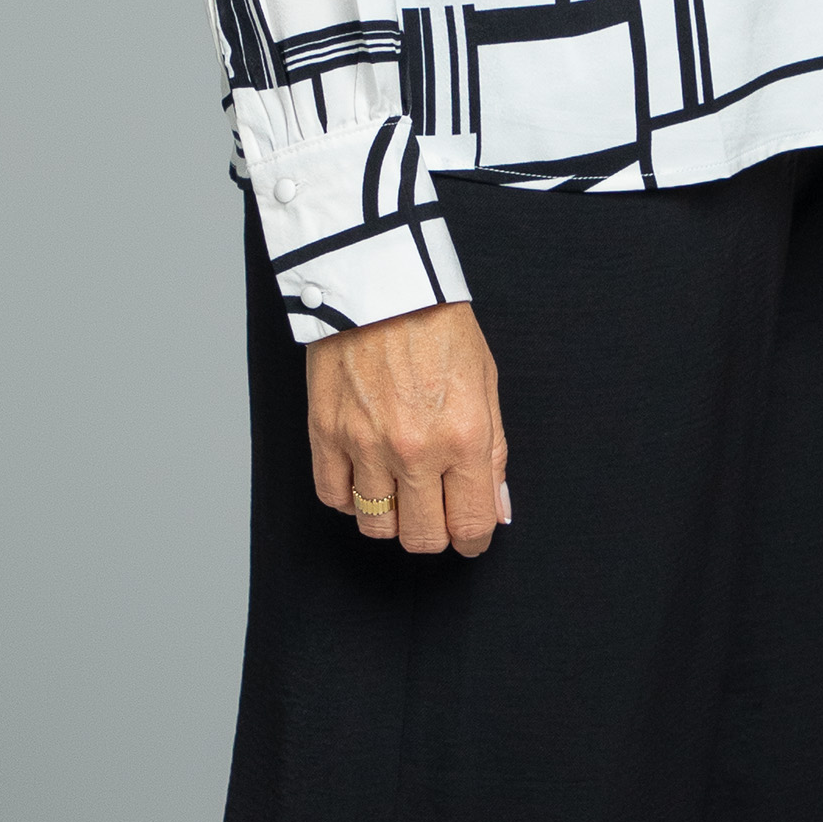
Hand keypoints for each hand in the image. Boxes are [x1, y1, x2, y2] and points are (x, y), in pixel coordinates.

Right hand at [306, 299, 509, 556]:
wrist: (380, 281)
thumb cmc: (438, 324)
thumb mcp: (485, 384)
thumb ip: (492, 454)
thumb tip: (496, 508)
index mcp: (463, 436)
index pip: (472, 523)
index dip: (475, 540)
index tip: (471, 536)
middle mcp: (414, 449)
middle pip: (422, 537)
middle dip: (435, 535)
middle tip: (437, 516)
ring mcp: (365, 444)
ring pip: (376, 525)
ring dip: (391, 519)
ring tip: (399, 494)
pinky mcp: (325, 432)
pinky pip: (334, 497)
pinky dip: (350, 498)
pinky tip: (365, 478)